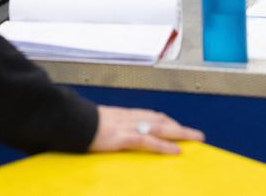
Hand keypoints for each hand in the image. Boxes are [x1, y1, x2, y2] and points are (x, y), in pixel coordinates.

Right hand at [88, 106, 204, 154]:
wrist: (68, 119)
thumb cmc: (78, 121)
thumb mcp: (96, 121)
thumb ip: (107, 124)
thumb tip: (109, 131)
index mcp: (122, 114)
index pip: (150, 115)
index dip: (166, 121)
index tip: (177, 125)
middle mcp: (129, 117)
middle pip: (160, 120)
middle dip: (180, 127)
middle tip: (196, 134)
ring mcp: (126, 126)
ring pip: (160, 128)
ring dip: (180, 133)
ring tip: (195, 139)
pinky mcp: (122, 138)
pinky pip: (148, 141)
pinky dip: (164, 146)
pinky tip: (176, 150)